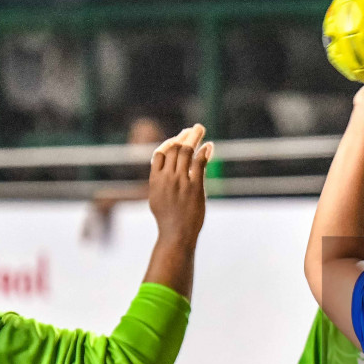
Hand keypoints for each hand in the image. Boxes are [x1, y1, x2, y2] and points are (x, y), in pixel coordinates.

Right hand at [148, 124, 211, 242]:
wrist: (176, 235)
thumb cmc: (167, 220)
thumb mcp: (157, 198)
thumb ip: (160, 181)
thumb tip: (163, 169)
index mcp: (155, 179)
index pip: (160, 153)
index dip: (170, 142)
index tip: (180, 137)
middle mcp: (167, 177)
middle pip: (175, 148)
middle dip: (185, 135)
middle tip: (194, 128)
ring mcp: (181, 181)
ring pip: (186, 151)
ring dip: (194, 137)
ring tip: (200, 130)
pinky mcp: (195, 187)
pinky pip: (199, 163)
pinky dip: (204, 152)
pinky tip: (209, 146)